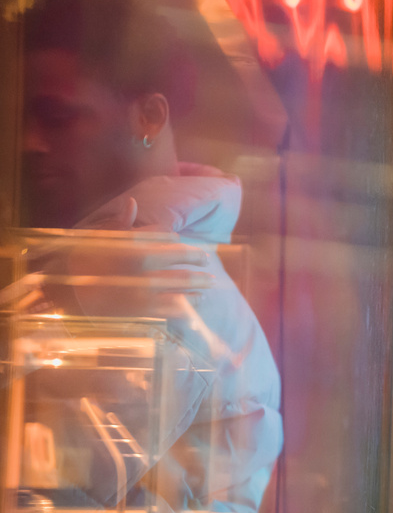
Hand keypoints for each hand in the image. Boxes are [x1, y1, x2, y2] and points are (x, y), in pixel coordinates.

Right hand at [63, 196, 213, 317]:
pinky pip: (175, 306)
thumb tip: (133, 202)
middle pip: (180, 258)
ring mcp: (145, 287)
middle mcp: (142, 264)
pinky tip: (197, 302)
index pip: (165, 237)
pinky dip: (190, 304)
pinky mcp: (144, 309)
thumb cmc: (76, 263)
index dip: (174, 240)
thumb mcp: (93, 238)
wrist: (62, 297)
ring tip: (210, 283)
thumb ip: (117, 223)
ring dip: (200, 283)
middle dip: (196, 259)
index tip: (179, 242)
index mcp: (132, 243)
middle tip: (206, 259)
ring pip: (183, 283)